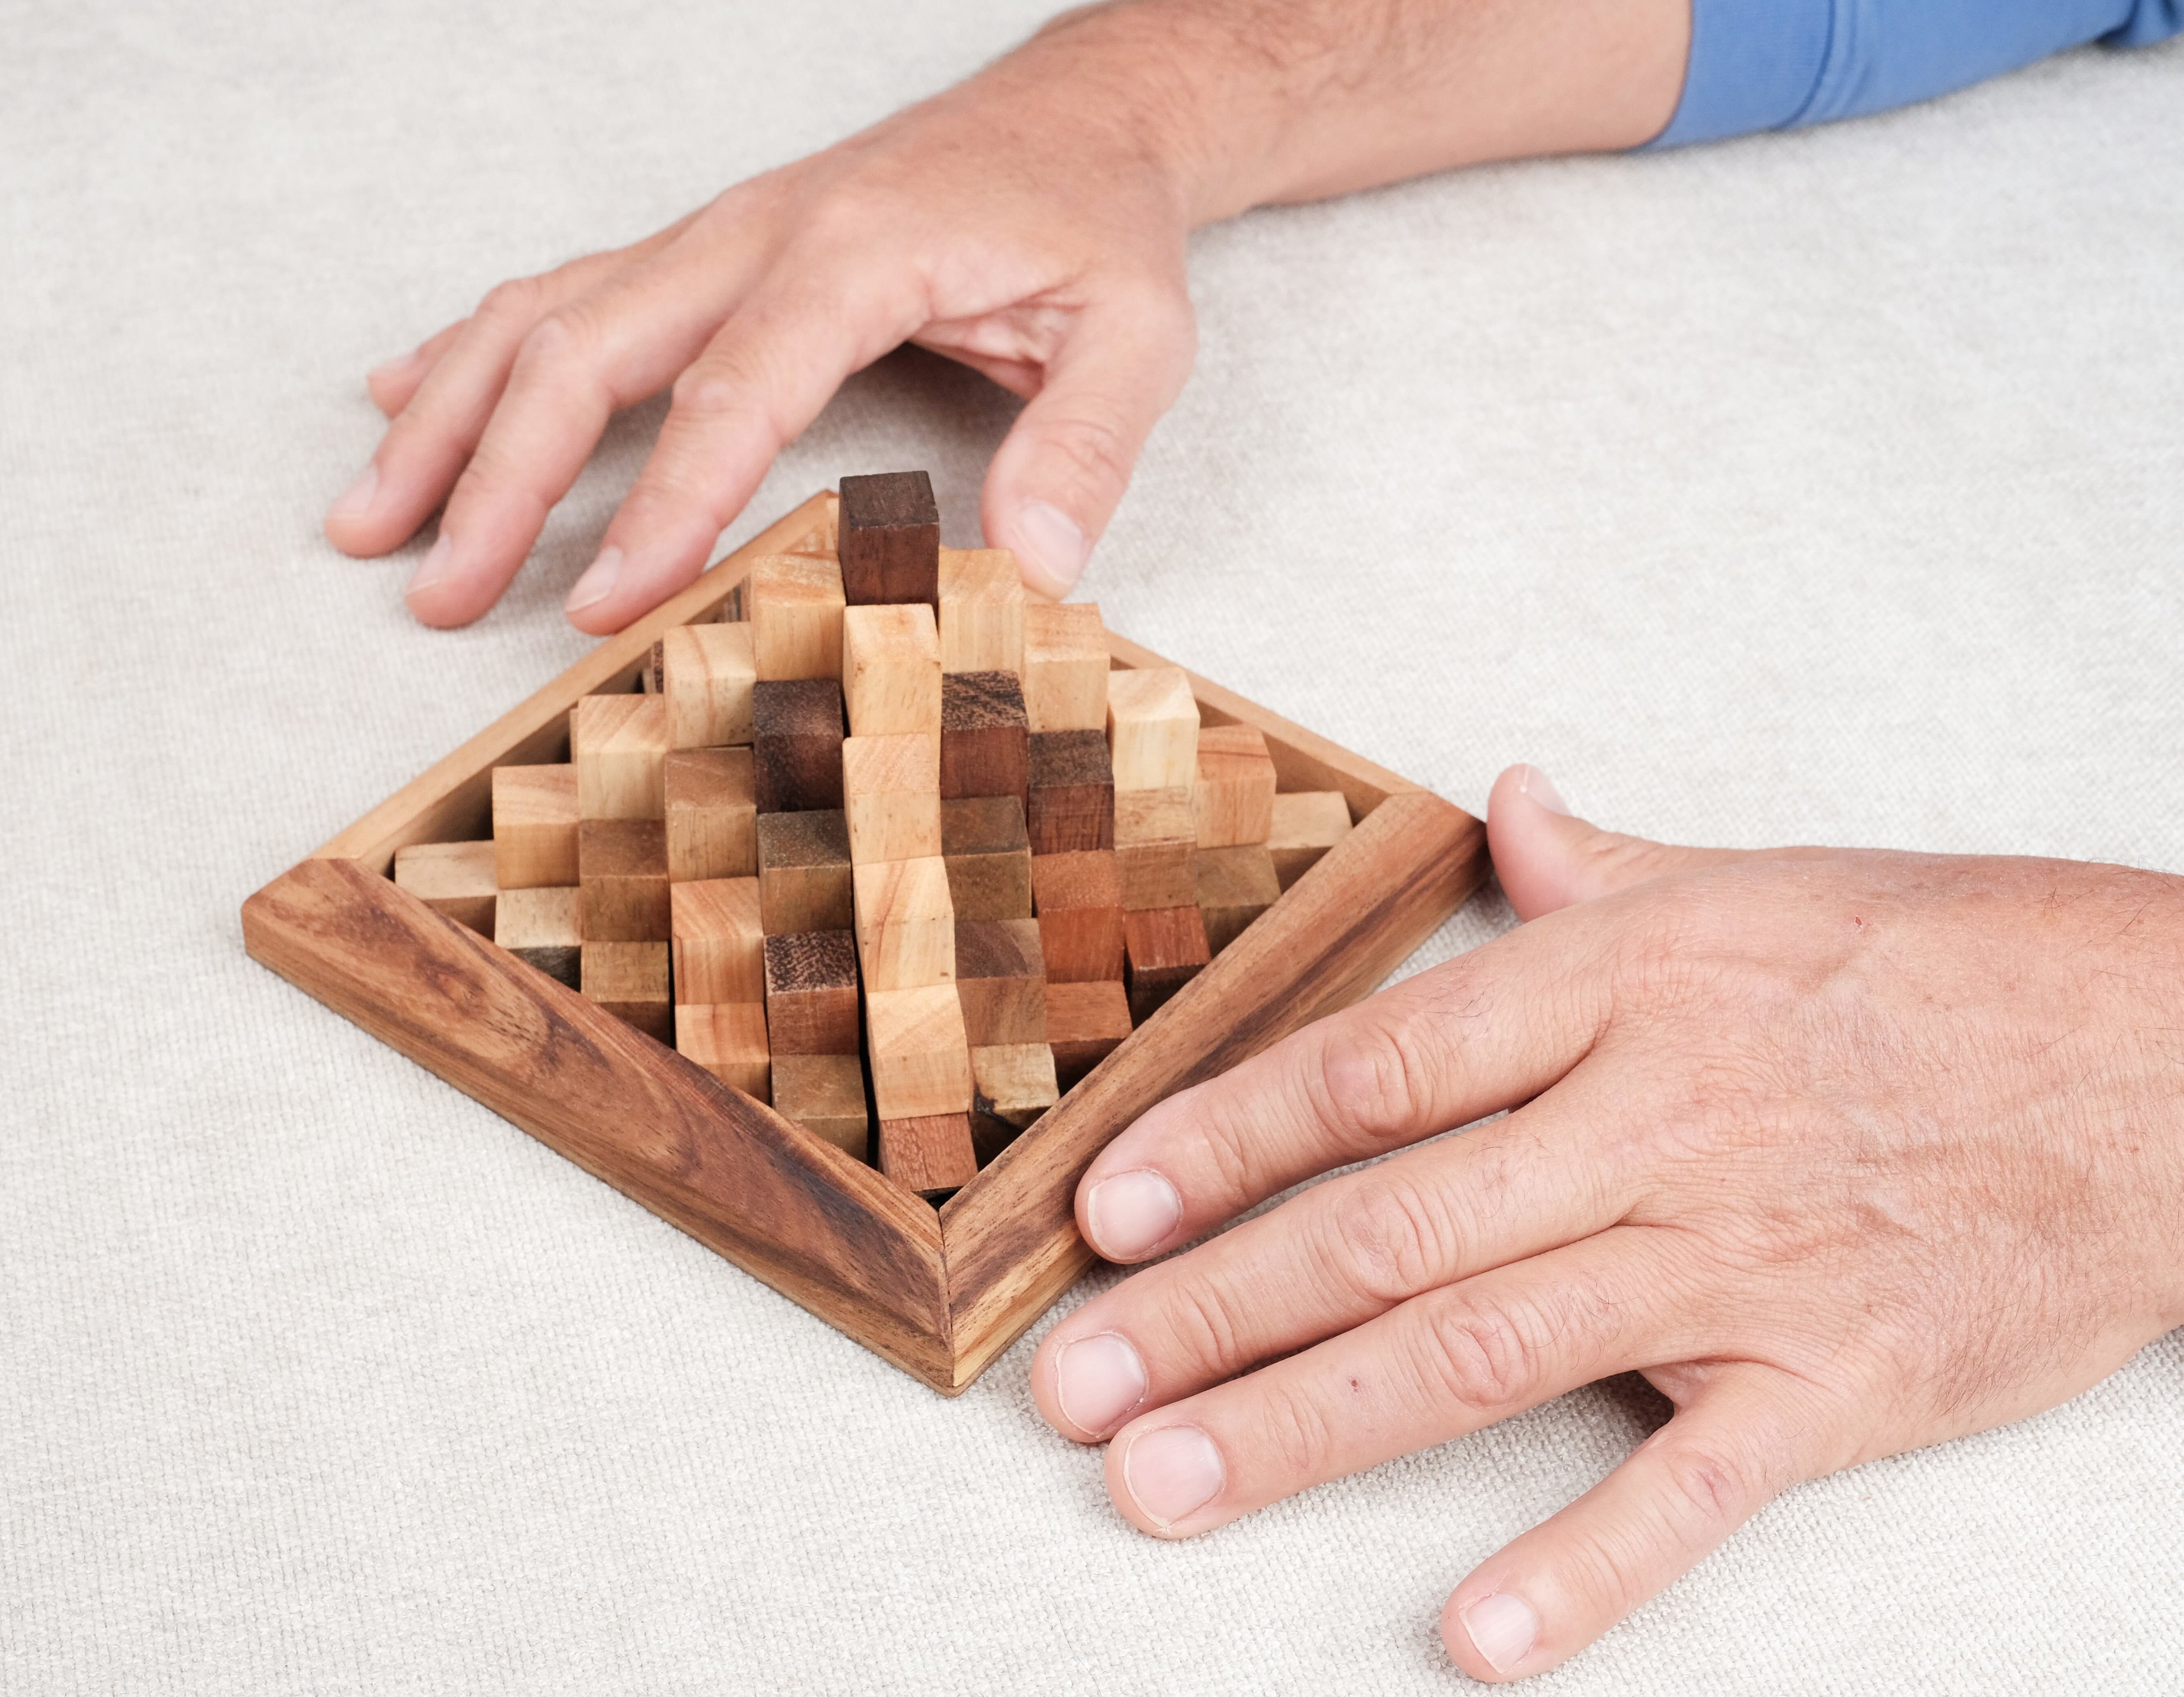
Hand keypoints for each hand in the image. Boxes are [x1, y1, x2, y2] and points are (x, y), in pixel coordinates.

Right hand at [321, 12, 1208, 630]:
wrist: (1079, 116)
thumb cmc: (1097, 224)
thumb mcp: (1138, 332)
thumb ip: (1086, 447)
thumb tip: (1032, 573)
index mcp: (855, 253)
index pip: (734, 393)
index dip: (662, 509)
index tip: (601, 607)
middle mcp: (757, 231)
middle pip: (590, 350)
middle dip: (500, 479)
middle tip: (441, 597)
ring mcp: (714, 232)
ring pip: (546, 315)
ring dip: (450, 419)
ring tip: (374, 521)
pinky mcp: (701, 245)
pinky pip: (562, 287)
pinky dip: (473, 348)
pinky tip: (400, 401)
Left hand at [1029, 764, 2183, 1680]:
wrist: (2177, 1055)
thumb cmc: (1950, 962)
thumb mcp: (1761, 885)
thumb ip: (1602, 868)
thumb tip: (1504, 810)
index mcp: (1621, 991)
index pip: (1372, 1072)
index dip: (1224, 1142)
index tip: (1106, 1211)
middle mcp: (1655, 1125)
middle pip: (1388, 1228)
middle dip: (1211, 1312)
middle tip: (1074, 1389)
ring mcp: (1743, 1264)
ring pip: (1482, 1351)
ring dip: (1306, 1426)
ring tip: (1164, 1488)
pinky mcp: (1841, 1386)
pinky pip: (1693, 1493)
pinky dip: (1584, 1571)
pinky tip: (1470, 1642)